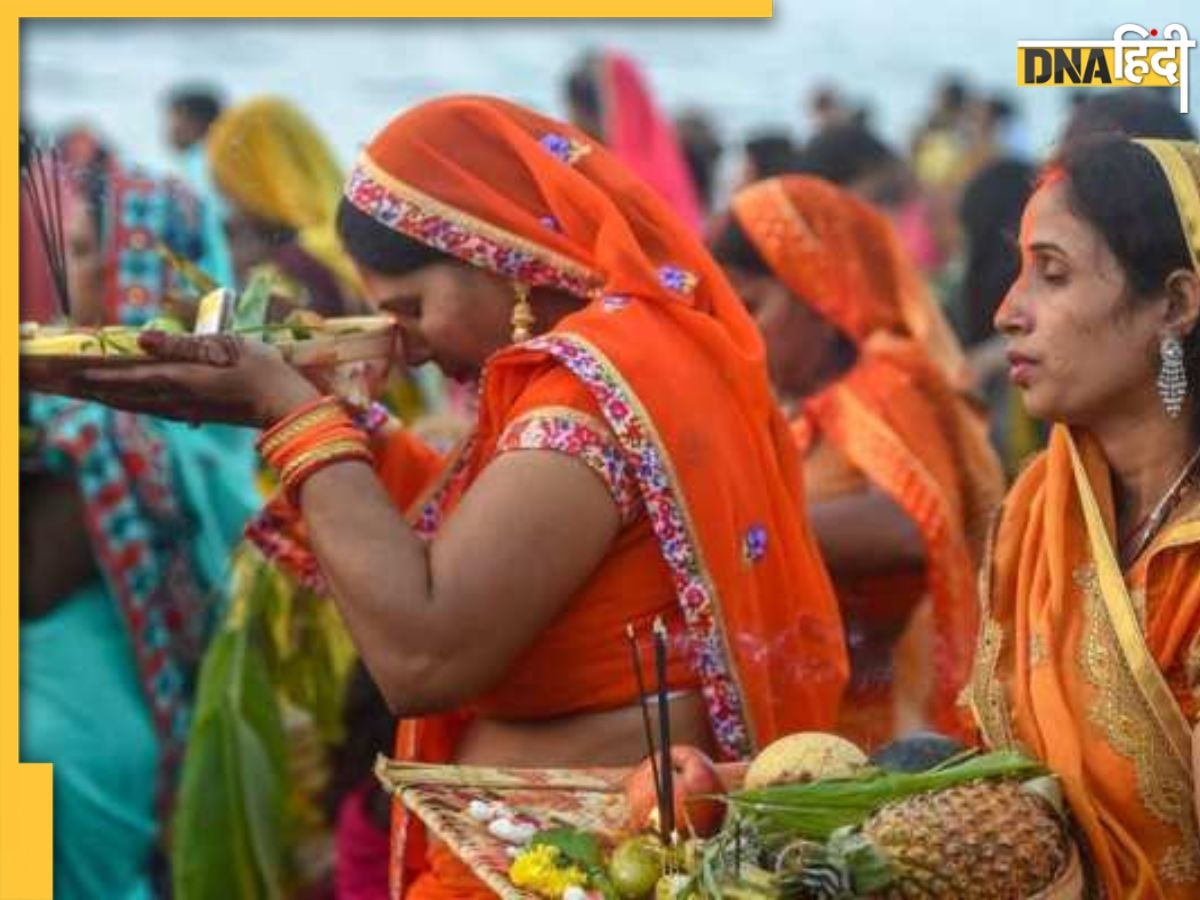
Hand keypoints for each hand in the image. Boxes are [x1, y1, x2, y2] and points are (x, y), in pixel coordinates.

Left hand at [70, 330, 321, 427]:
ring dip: (116, 399)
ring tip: (95, 393)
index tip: (75, 372)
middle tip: (73, 385)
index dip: (103, 374)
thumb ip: (183, 344)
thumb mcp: (226, 346)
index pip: (133, 376)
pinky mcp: (200, 414)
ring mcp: (189, 409)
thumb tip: (141, 340)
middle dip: (101, 390)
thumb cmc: (262, 368)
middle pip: (130, 396)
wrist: (286, 404)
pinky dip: (137, 404)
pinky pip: (157, 409)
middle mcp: (180, 398)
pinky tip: (135, 402)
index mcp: (183, 379)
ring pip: (141, 405)